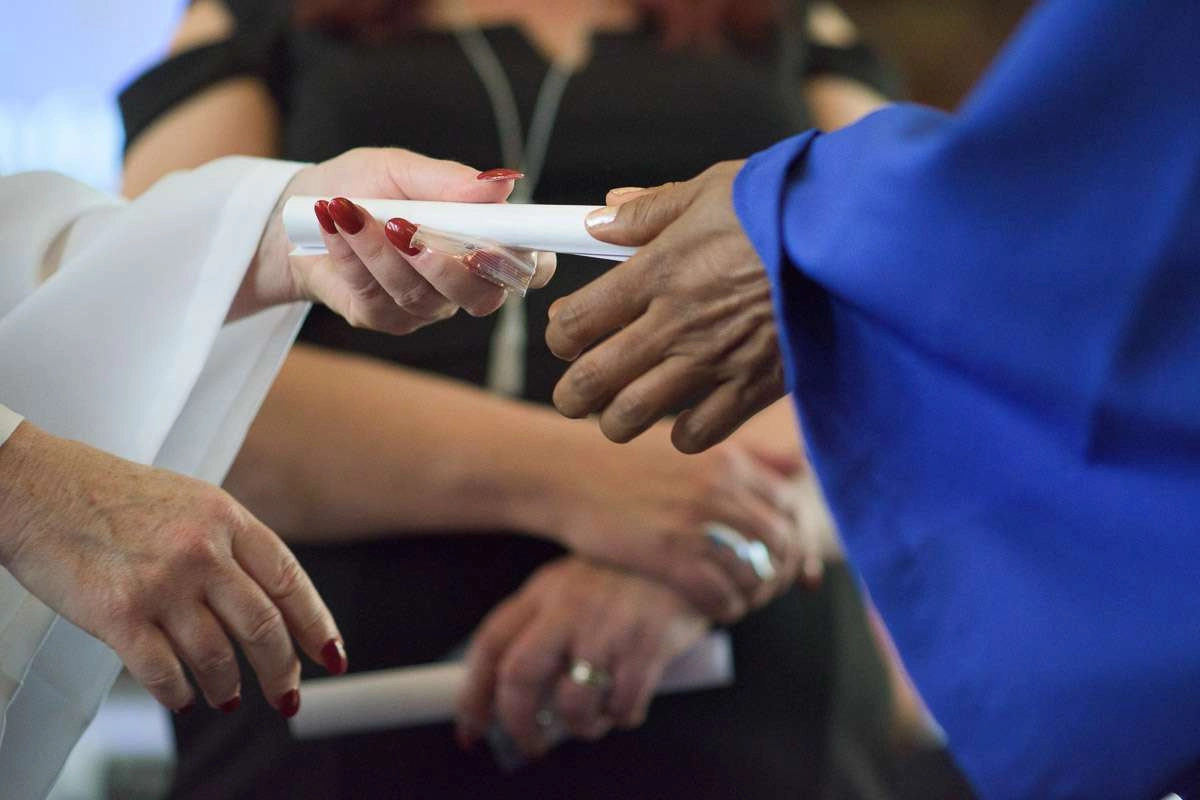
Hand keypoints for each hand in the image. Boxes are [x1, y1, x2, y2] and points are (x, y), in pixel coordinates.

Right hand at [0, 423, 344, 714]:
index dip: (316, 625)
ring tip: (228, 697)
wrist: (34, 486)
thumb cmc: (107, 494)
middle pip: (264, 626)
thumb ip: (229, 543)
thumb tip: (269, 598)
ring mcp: (161, 583)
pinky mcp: (118, 615)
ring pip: (218, 657)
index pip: (290, 581)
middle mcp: (202, 549)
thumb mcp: (189, 501)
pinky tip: (182, 698)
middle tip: (286, 694)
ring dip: (228, 687)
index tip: (330, 655)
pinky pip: (163, 674)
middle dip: (282, 670)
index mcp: (226, 517)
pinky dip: (179, 695)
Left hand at [235, 148, 554, 330]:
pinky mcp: (383, 318)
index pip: (531, 266)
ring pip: (419, 294)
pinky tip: (333, 224)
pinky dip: (351, 255)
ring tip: (348, 209)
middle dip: (445, 266)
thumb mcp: (400, 168)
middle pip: (481, 297)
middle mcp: (463, 282)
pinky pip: (375, 295)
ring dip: (380, 250)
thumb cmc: (363, 185)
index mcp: (483, 241)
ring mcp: (425, 307)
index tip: (496, 242)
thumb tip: (500, 184)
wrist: (301, 212)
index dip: (528, 263)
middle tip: (406, 227)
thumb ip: (448, 180)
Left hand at [455, 557, 707, 757]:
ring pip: (572, 702)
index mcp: (544, 590)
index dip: (474, 694)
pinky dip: (622, 717)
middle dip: (519, 723)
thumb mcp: (578, 585)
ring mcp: (607, 626)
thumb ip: (549, 626)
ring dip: (580, 725)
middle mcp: (569, 607)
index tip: (472, 727)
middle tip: (531, 742)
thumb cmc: (632, 577)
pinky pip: (622, 706)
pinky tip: (628, 703)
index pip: (490, 644)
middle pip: (519, 677)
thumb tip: (523, 693)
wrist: (694, 552)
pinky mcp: (646, 645)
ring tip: (594, 719)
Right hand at [538, 421, 810, 620]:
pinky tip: (712, 610)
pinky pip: (721, 594)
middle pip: (780, 541)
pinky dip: (726, 608)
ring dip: (753, 595)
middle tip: (763, 589)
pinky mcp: (668, 553)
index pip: (788, 505)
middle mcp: (719, 486)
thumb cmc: (623, 461)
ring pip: (756, 572)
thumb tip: (800, 463)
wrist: (562, 470)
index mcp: (728, 458)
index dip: (793, 539)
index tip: (780, 560)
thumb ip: (745, 456)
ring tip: (739, 601)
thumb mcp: (688, 445)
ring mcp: (694, 520)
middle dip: (779, 572)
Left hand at [545, 161, 782, 453]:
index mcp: (658, 272)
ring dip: (615, 420)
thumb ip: (649, 211)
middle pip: (590, 381)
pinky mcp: (753, 388)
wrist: (855, 239)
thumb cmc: (784, 206)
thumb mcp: (712, 189)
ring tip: (618, 413)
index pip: (576, 322)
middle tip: (575, 393)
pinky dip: (680, 432)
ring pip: (630, 417)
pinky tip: (683, 415)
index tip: (566, 335)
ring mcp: (713, 361)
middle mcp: (675, 323)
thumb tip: (597, 220)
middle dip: (572, 394)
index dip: (559, 336)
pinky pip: (695, 434)